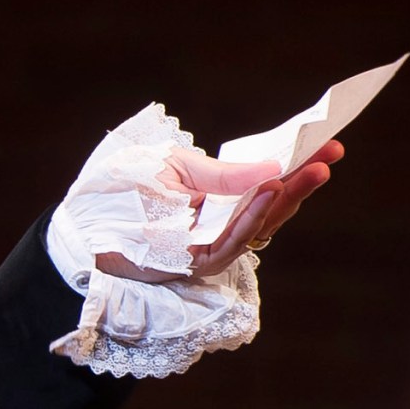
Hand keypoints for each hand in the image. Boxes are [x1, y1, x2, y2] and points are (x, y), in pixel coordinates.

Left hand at [104, 138, 344, 282]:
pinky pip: (231, 241)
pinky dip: (251, 218)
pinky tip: (269, 194)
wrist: (80, 226)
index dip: (295, 166)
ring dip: (285, 198)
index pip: (264, 182)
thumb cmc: (120, 192)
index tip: (328, 145)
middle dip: (301, 181)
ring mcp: (209, 244)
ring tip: (309, 171)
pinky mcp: (195, 263)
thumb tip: (271, 168)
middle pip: (270, 204)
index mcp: (215, 196)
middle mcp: (218, 222)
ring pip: (258, 224)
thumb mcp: (173, 168)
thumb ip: (221, 173)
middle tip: (330, 157)